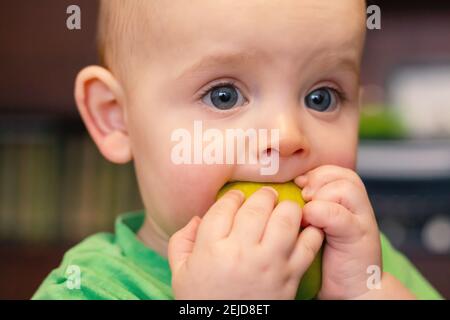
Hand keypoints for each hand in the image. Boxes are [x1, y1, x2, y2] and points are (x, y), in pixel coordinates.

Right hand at [168, 187, 323, 298]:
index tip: (236, 196)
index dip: (232, 196)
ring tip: (284, 207)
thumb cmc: (203, 300)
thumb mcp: (180, 272)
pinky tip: (304, 227)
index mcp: (212, 249)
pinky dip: (311, 232)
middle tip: (266, 194)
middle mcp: (242, 253)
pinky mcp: (290, 276)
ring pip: (285, 220)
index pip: (225, 208)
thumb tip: (197, 218)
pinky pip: (308, 246)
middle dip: (263, 195)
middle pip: (258, 208)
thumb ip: (182, 241)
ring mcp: (269, 264)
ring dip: (287, 208)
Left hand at [295, 165, 381, 298]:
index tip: (297, 185)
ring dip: (320, 195)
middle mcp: (358, 206)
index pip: (332, 170)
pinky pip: (339, 214)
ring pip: (344, 188)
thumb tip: (281, 189)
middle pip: (342, 174)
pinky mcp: (359, 236)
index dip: (313, 173)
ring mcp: (362, 220)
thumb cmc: (326, 257)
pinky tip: (309, 224)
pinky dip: (320, 213)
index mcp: (347, 200)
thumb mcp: (315, 224)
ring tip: (307, 211)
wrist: (351, 288)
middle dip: (318, 180)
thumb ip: (307, 205)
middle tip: (303, 196)